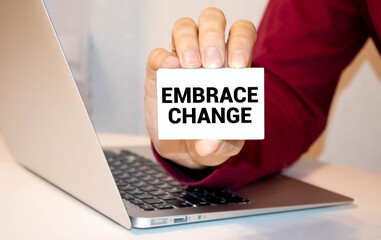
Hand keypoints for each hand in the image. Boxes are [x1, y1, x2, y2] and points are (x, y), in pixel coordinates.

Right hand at [144, 7, 256, 168]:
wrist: (185, 150)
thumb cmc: (210, 138)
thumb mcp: (224, 145)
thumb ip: (221, 143)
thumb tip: (209, 143)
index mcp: (232, 66)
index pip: (240, 34)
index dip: (241, 41)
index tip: (237, 65)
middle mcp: (207, 56)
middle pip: (212, 21)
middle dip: (213, 36)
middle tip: (213, 64)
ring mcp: (181, 62)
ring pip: (185, 28)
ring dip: (188, 41)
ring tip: (191, 66)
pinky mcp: (159, 73)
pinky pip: (158, 55)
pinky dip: (162, 58)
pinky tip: (170, 68)